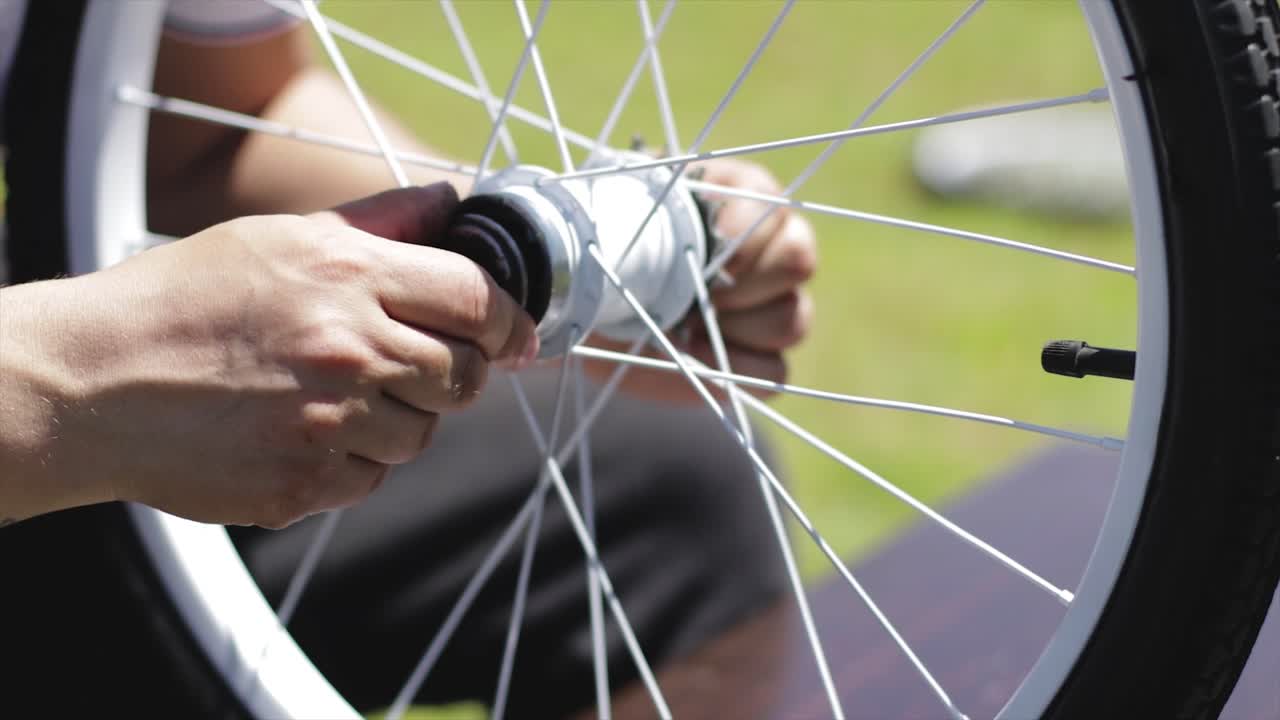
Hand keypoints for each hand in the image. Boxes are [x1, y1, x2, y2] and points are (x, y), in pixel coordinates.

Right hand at [13, 183, 536, 527]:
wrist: (94, 383)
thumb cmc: (184, 298)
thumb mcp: (279, 237)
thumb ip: (377, 223)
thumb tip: (450, 203)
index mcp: (348, 275)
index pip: (477, 299)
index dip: (511, 321)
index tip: (517, 335)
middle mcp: (349, 348)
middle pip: (465, 375)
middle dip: (456, 371)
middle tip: (416, 365)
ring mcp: (328, 423)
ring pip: (423, 434)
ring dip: (400, 418)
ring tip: (337, 395)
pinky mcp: (304, 484)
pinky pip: (373, 479)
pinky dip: (354, 460)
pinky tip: (303, 431)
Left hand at [586, 159, 816, 403]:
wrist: (592, 321)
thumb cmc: (605, 260)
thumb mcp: (612, 225)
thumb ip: (630, 210)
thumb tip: (653, 210)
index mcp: (736, 195)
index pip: (768, 202)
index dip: (740, 228)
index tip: (698, 250)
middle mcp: (769, 247)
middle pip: (797, 257)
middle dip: (740, 283)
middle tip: (689, 294)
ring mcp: (774, 304)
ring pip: (793, 317)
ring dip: (736, 328)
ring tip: (684, 326)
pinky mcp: (763, 359)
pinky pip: (775, 370)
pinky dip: (733, 370)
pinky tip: (690, 357)